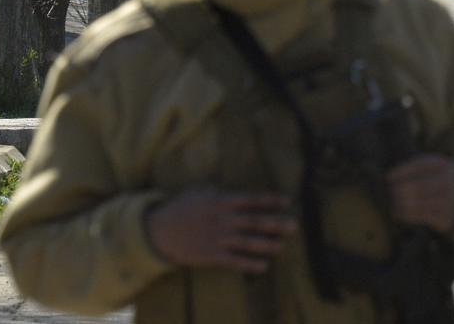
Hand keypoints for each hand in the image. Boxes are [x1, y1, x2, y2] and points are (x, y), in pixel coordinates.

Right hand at [144, 189, 294, 272]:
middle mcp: (223, 220)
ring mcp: (218, 239)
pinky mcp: (211, 256)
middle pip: (254, 221)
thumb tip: (230, 188)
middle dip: (276, 223)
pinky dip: (250, 264)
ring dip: (267, 244)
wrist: (158, 231)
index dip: (270, 200)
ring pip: (248, 242)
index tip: (287, 202)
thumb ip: (217, 190)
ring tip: (283, 245)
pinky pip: (234, 261)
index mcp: (221, 201)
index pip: (251, 199)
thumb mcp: (198, 191)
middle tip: (295, 225)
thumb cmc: (180, 208)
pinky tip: (264, 266)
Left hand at [386, 154, 453, 232]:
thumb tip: (389, 178)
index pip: (418, 167)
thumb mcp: (427, 167)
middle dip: (399, 191)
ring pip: (419, 204)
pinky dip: (406, 215)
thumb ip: (411, 169)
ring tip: (391, 203)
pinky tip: (397, 213)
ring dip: (401, 205)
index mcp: (440, 165)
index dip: (401, 173)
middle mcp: (446, 182)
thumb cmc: (434, 179)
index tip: (388, 178)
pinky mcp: (444, 217)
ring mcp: (447, 200)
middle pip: (418, 187)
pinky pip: (421, 217)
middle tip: (389, 192)